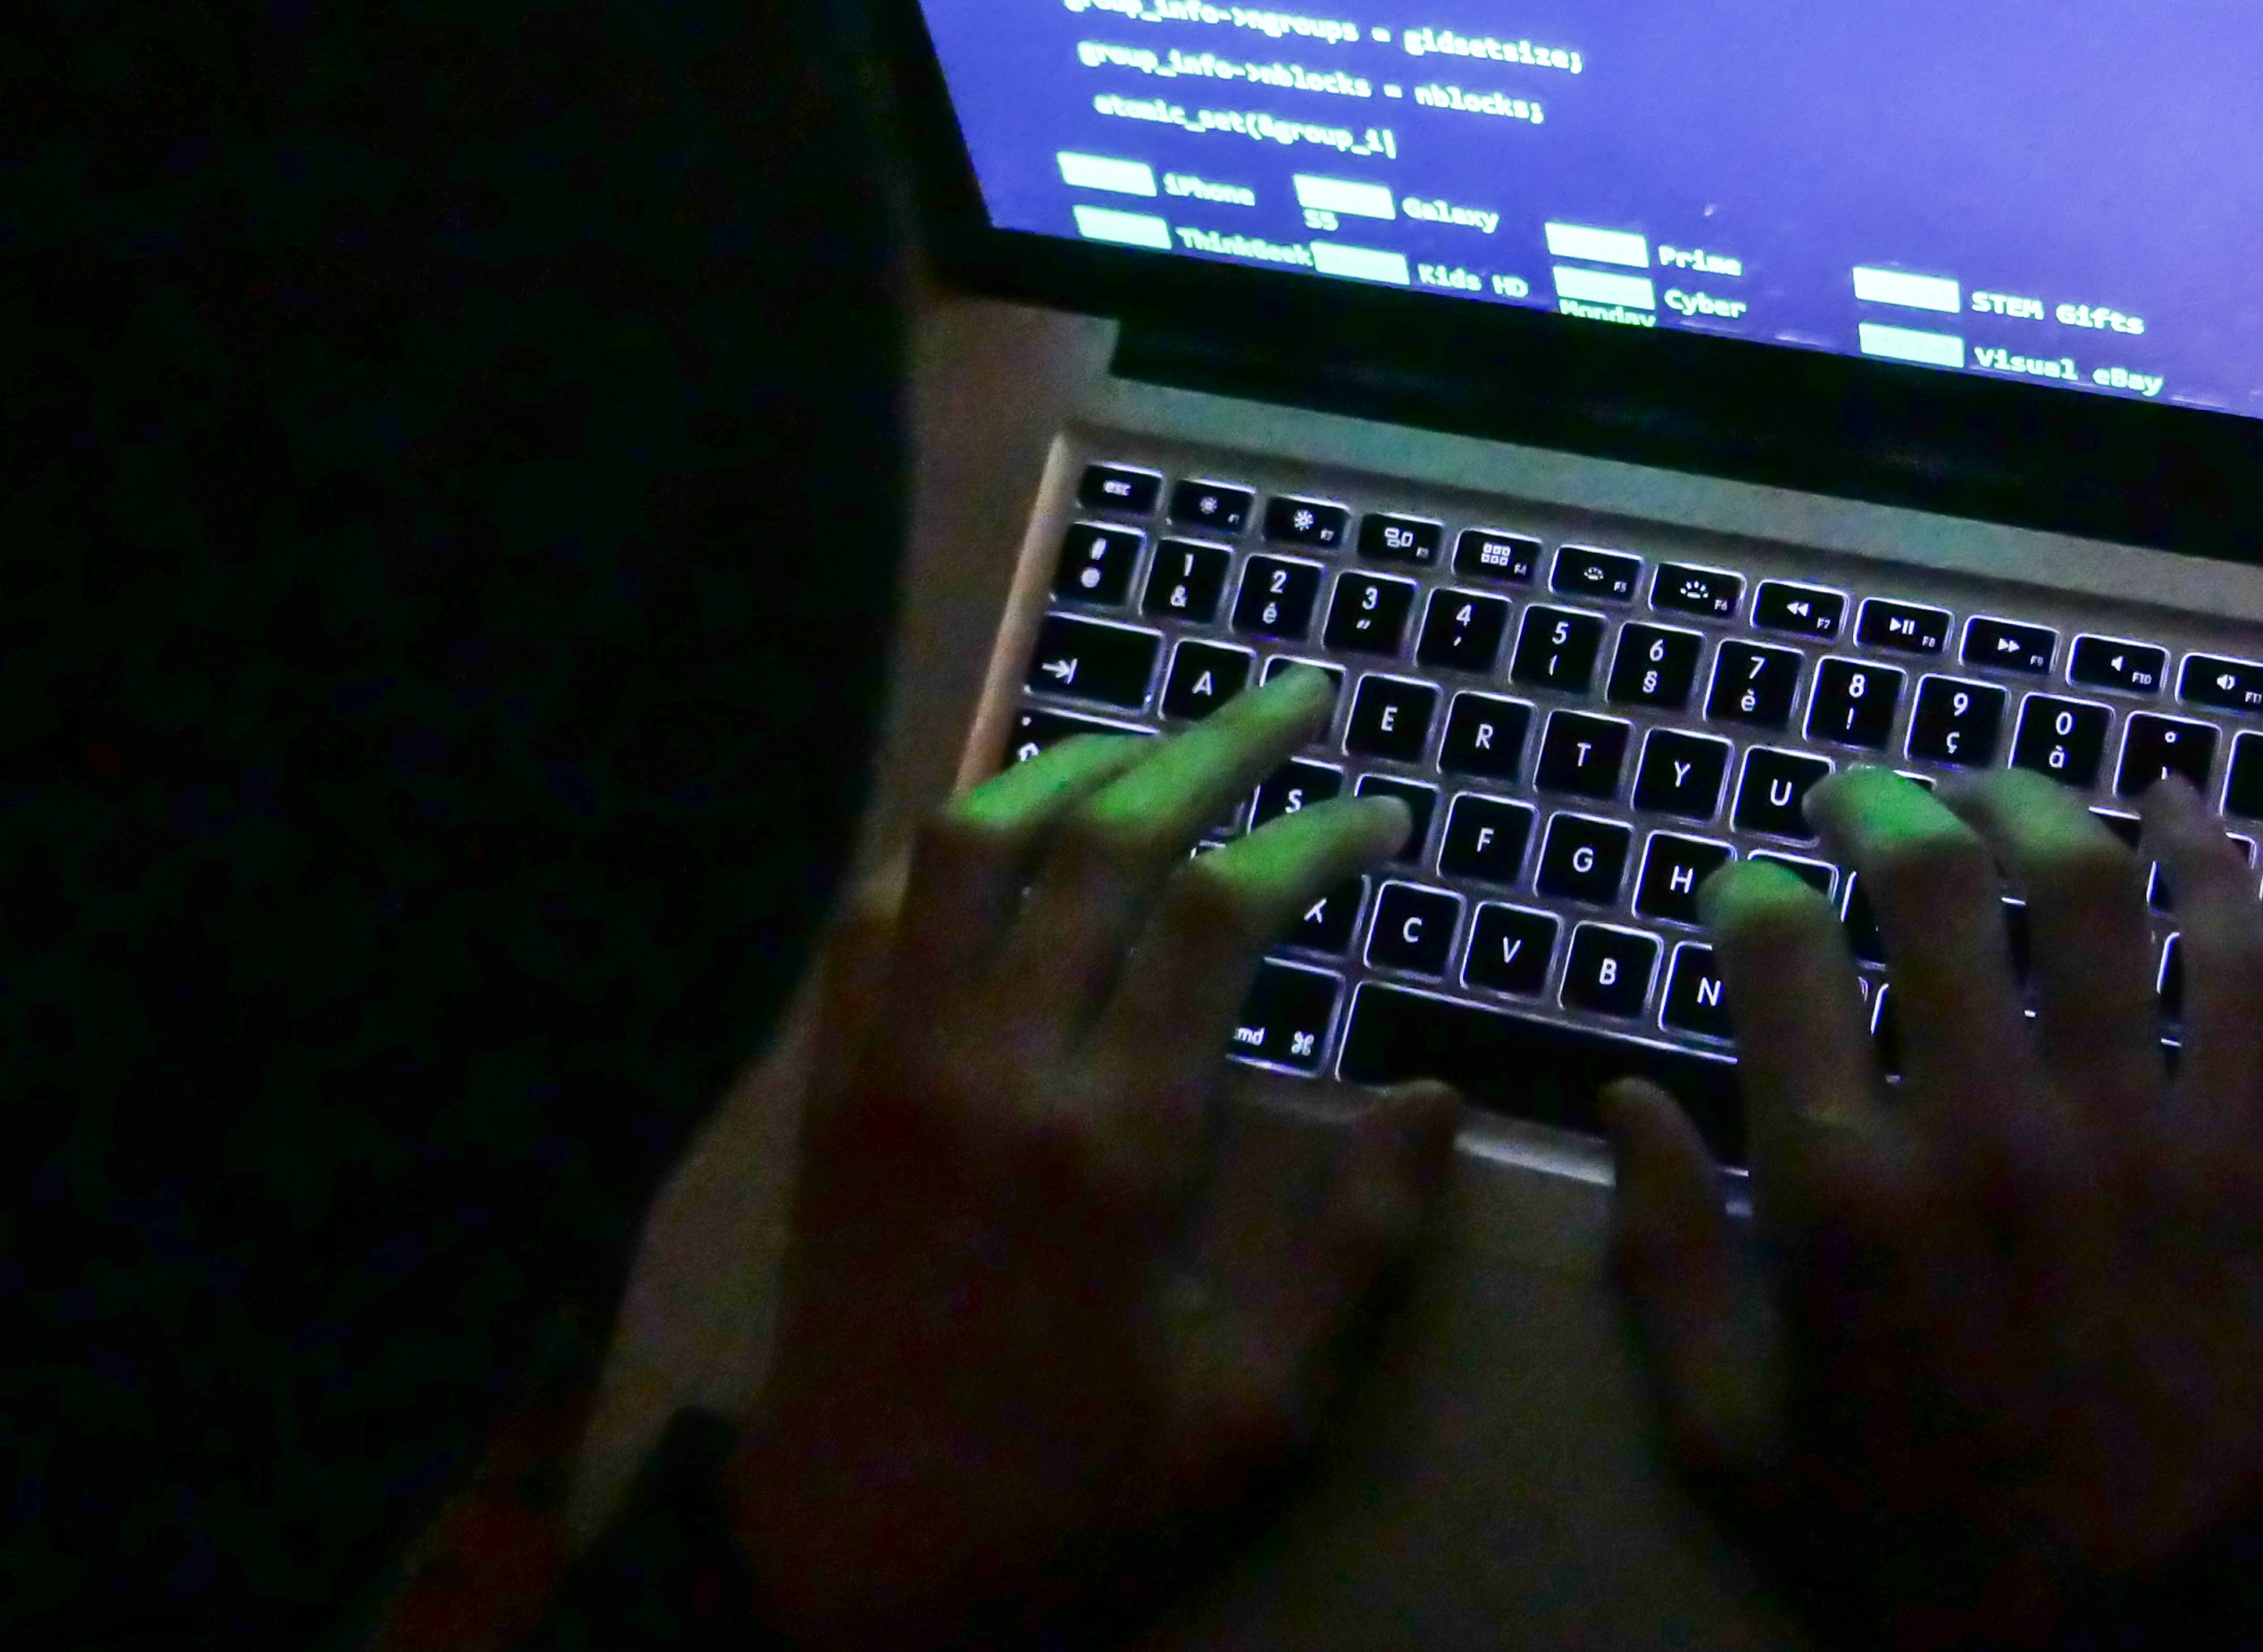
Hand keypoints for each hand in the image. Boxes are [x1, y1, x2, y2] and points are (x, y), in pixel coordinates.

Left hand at [730, 667, 1463, 1648]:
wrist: (859, 1565)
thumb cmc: (1077, 1499)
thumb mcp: (1259, 1415)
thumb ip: (1357, 1248)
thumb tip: (1434, 1098)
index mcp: (1114, 1142)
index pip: (1220, 914)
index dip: (1313, 836)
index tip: (1382, 815)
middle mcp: (994, 1064)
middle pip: (1106, 836)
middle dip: (1215, 743)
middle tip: (1298, 696)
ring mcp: (892, 1060)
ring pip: (973, 841)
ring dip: (1074, 760)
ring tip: (1160, 738)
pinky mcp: (828, 1083)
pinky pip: (874, 911)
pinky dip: (945, 842)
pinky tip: (1008, 830)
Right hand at [1601, 768, 2262, 1647]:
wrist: (2140, 1636)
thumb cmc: (1909, 1546)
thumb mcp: (1727, 1437)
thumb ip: (1657, 1259)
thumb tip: (1623, 1102)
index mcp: (1837, 1193)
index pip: (1777, 950)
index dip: (1747, 891)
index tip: (1743, 896)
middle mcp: (1982, 1125)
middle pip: (1933, 882)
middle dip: (1876, 807)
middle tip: (1853, 803)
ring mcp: (2129, 1130)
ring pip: (2088, 891)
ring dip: (2029, 805)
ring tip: (1987, 788)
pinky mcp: (2241, 1154)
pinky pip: (2244, 969)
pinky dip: (2217, 865)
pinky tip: (2178, 802)